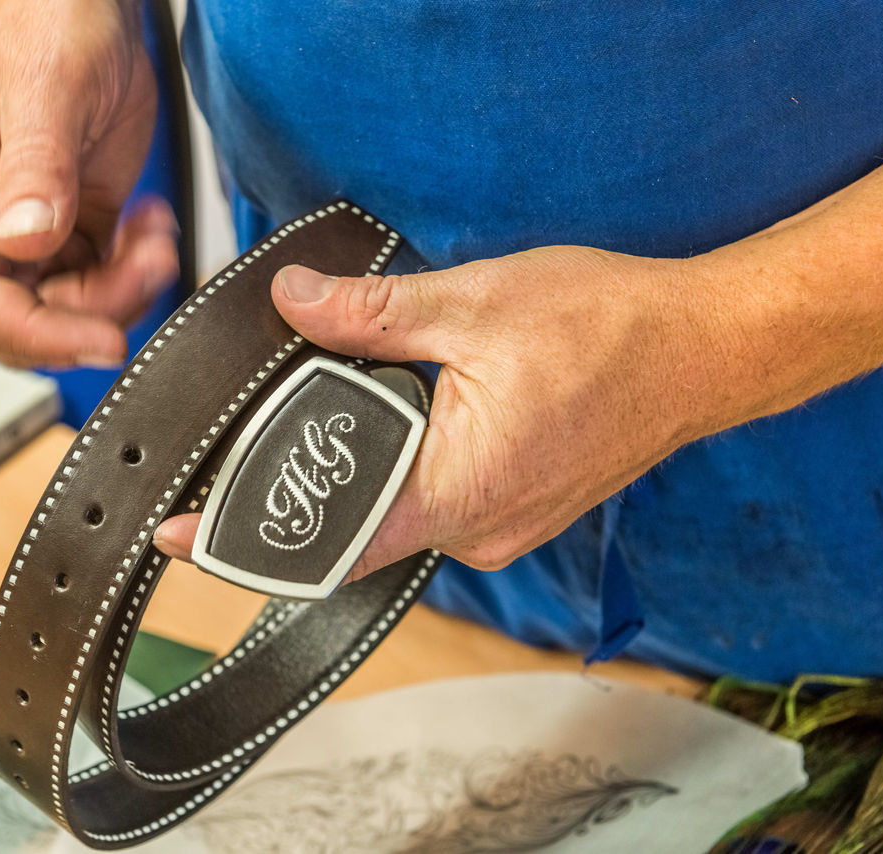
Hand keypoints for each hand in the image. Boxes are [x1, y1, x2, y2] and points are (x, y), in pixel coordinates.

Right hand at [0, 0, 176, 368]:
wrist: (85, 3)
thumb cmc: (45, 19)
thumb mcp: (45, 83)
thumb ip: (35, 165)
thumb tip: (25, 241)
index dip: (32, 335)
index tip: (101, 340)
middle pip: (16, 321)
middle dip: (87, 316)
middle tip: (144, 268)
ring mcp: (22, 232)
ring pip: (64, 311)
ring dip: (121, 291)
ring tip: (153, 235)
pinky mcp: (68, 231)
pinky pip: (96, 285)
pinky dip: (133, 273)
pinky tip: (148, 225)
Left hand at [154, 246, 722, 578]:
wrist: (702, 348)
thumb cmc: (611, 330)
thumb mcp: (473, 304)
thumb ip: (369, 315)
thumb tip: (293, 303)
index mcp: (457, 492)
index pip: (323, 538)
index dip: (243, 538)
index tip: (180, 531)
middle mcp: (475, 531)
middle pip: (347, 528)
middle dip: (293, 484)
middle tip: (253, 433)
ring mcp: (497, 528)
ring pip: (389, 513)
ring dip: (352, 468)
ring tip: (335, 409)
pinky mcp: (510, 510)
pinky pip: (429, 503)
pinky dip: (395, 467)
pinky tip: (395, 417)